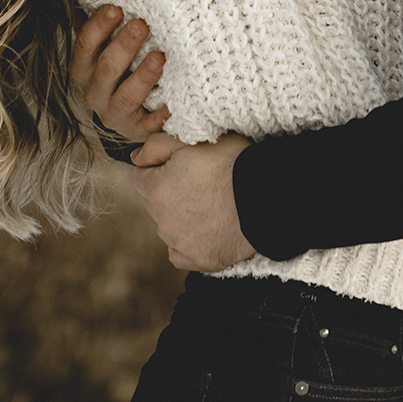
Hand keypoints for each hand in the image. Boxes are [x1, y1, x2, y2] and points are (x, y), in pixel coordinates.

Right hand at [70, 3, 170, 143]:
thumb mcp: (110, 44)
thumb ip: (109, 21)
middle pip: (105, 70)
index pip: (84, 46)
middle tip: (141, 25)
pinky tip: (175, 99)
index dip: (98, 27)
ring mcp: (116, 115)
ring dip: (142, 77)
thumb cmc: (126, 67)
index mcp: (84, 70)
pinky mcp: (140, 131)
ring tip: (159, 57)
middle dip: (123, 46)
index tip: (117, 8)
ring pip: (126, 98)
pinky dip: (163, 113)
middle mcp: (95, 94)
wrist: (136, 113)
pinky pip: (151, 124)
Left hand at [134, 134, 256, 271]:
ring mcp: (180, 244)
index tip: (185, 166)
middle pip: (155, 203)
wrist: (267, 198)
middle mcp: (161, 221)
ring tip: (212, 204)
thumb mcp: (192, 140)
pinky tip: (209, 228)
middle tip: (201, 182)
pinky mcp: (198, 261)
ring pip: (169, 227)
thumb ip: (156, 146)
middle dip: (169, 192)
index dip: (162, 168)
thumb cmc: (231, 163)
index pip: (142, 177)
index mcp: (156, 190)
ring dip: (181, 216)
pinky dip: (190, 242)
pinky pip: (182, 253)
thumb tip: (135, 158)